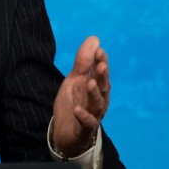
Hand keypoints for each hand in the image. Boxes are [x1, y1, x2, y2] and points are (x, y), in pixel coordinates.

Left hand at [52, 36, 109, 156]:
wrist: (66, 130)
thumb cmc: (74, 100)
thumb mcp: (75, 79)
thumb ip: (84, 61)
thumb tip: (95, 39)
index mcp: (97, 86)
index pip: (101, 72)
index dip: (101, 62)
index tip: (99, 51)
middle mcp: (98, 99)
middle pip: (103, 86)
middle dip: (102, 76)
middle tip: (101, 65)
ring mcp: (93, 113)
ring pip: (97, 103)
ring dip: (94, 93)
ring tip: (89, 83)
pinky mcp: (84, 127)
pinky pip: (86, 122)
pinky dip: (83, 116)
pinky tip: (77, 110)